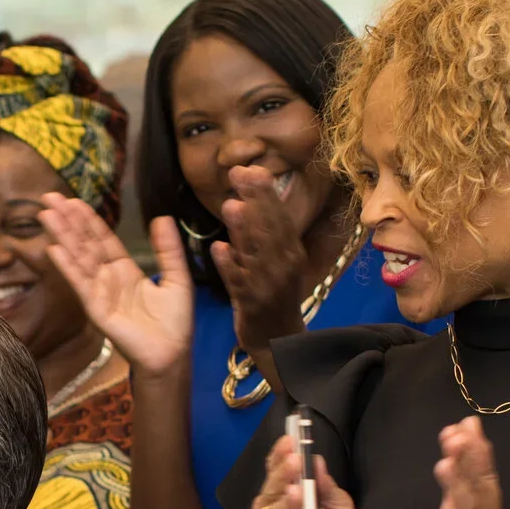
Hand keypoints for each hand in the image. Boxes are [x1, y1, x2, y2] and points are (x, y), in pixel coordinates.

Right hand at [38, 199, 193, 377]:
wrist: (172, 355)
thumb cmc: (175, 322)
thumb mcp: (177, 278)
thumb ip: (168, 249)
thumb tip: (161, 217)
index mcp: (124, 270)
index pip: (102, 239)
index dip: (88, 219)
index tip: (73, 200)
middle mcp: (107, 279)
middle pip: (84, 244)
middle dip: (67, 221)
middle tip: (48, 196)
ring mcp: (99, 293)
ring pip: (78, 259)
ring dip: (61, 236)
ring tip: (46, 214)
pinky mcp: (96, 310)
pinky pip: (81, 284)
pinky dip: (68, 267)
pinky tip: (54, 249)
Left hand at [212, 164, 311, 354]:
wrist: (277, 340)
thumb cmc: (273, 295)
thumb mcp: (276, 261)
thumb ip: (265, 233)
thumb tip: (254, 198)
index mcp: (290, 252)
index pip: (280, 217)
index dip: (266, 193)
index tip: (252, 169)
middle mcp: (283, 266)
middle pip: (269, 229)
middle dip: (256, 201)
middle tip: (239, 174)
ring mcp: (268, 286)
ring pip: (255, 254)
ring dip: (243, 231)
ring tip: (231, 206)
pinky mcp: (252, 305)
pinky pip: (239, 283)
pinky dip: (230, 266)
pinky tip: (219, 249)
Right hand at [250, 429, 355, 508]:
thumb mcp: (341, 508)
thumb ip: (328, 487)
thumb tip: (316, 460)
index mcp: (290, 493)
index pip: (278, 470)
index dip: (280, 455)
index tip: (289, 440)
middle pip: (270, 488)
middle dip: (281, 474)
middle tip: (294, 462)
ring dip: (283, 501)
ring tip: (298, 493)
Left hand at [428, 418, 509, 508]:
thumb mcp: (471, 492)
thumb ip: (466, 460)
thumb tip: (464, 423)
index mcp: (481, 495)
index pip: (481, 467)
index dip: (474, 446)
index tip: (465, 424)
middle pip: (474, 484)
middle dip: (467, 461)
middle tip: (457, 438)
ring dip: (457, 489)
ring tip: (444, 466)